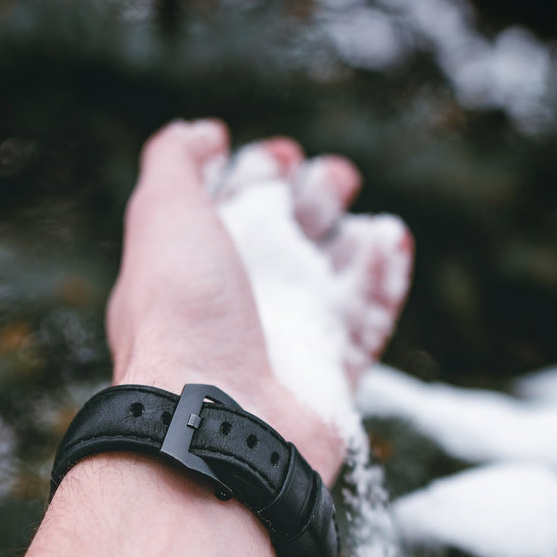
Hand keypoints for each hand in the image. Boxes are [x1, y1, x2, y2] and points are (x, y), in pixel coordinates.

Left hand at [106, 119, 412, 483]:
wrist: (219, 421)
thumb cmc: (184, 316)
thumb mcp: (164, 216)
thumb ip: (175, 163)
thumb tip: (204, 134)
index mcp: (190, 273)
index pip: (229, 213)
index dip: (255, 175)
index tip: (279, 157)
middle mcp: (235, 311)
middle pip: (284, 243)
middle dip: (311, 199)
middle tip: (335, 179)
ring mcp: (282, 349)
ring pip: (328, 283)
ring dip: (353, 241)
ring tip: (369, 217)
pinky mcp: (327, 384)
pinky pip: (364, 327)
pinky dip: (381, 284)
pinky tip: (392, 244)